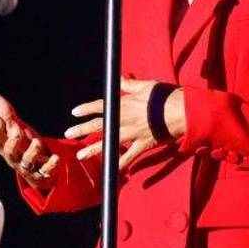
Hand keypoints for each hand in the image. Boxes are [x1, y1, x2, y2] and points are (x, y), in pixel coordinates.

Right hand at [0, 92, 58, 185]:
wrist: (37, 167)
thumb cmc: (23, 143)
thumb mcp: (16, 128)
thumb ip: (6, 113)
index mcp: (6, 146)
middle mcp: (14, 158)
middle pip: (9, 152)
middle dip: (13, 142)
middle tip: (17, 130)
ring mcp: (27, 167)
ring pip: (27, 162)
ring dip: (32, 152)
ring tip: (37, 141)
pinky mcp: (41, 174)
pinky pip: (45, 171)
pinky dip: (50, 165)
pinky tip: (56, 157)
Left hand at [64, 78, 185, 168]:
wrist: (180, 111)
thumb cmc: (164, 96)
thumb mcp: (146, 86)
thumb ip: (131, 85)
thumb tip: (122, 78)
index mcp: (124, 104)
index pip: (99, 106)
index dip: (86, 109)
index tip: (75, 112)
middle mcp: (124, 119)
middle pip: (98, 124)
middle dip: (82, 129)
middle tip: (69, 133)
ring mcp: (132, 133)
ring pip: (108, 142)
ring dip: (93, 149)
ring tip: (81, 155)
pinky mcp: (142, 144)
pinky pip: (129, 156)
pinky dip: (120, 163)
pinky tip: (110, 169)